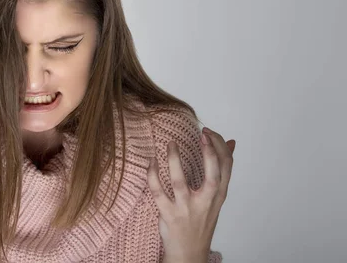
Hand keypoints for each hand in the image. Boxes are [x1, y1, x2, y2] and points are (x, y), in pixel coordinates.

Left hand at [147, 127, 234, 261]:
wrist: (189, 252)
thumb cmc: (202, 220)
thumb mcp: (216, 196)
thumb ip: (221, 170)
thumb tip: (231, 143)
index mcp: (218, 195)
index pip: (226, 167)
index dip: (219, 146)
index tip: (208, 132)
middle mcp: (206, 201)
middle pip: (213, 174)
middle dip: (209, 152)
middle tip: (201, 134)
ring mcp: (186, 208)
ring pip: (180, 182)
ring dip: (174, 160)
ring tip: (171, 144)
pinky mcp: (169, 214)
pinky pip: (158, 192)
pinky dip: (153, 175)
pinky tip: (152, 162)